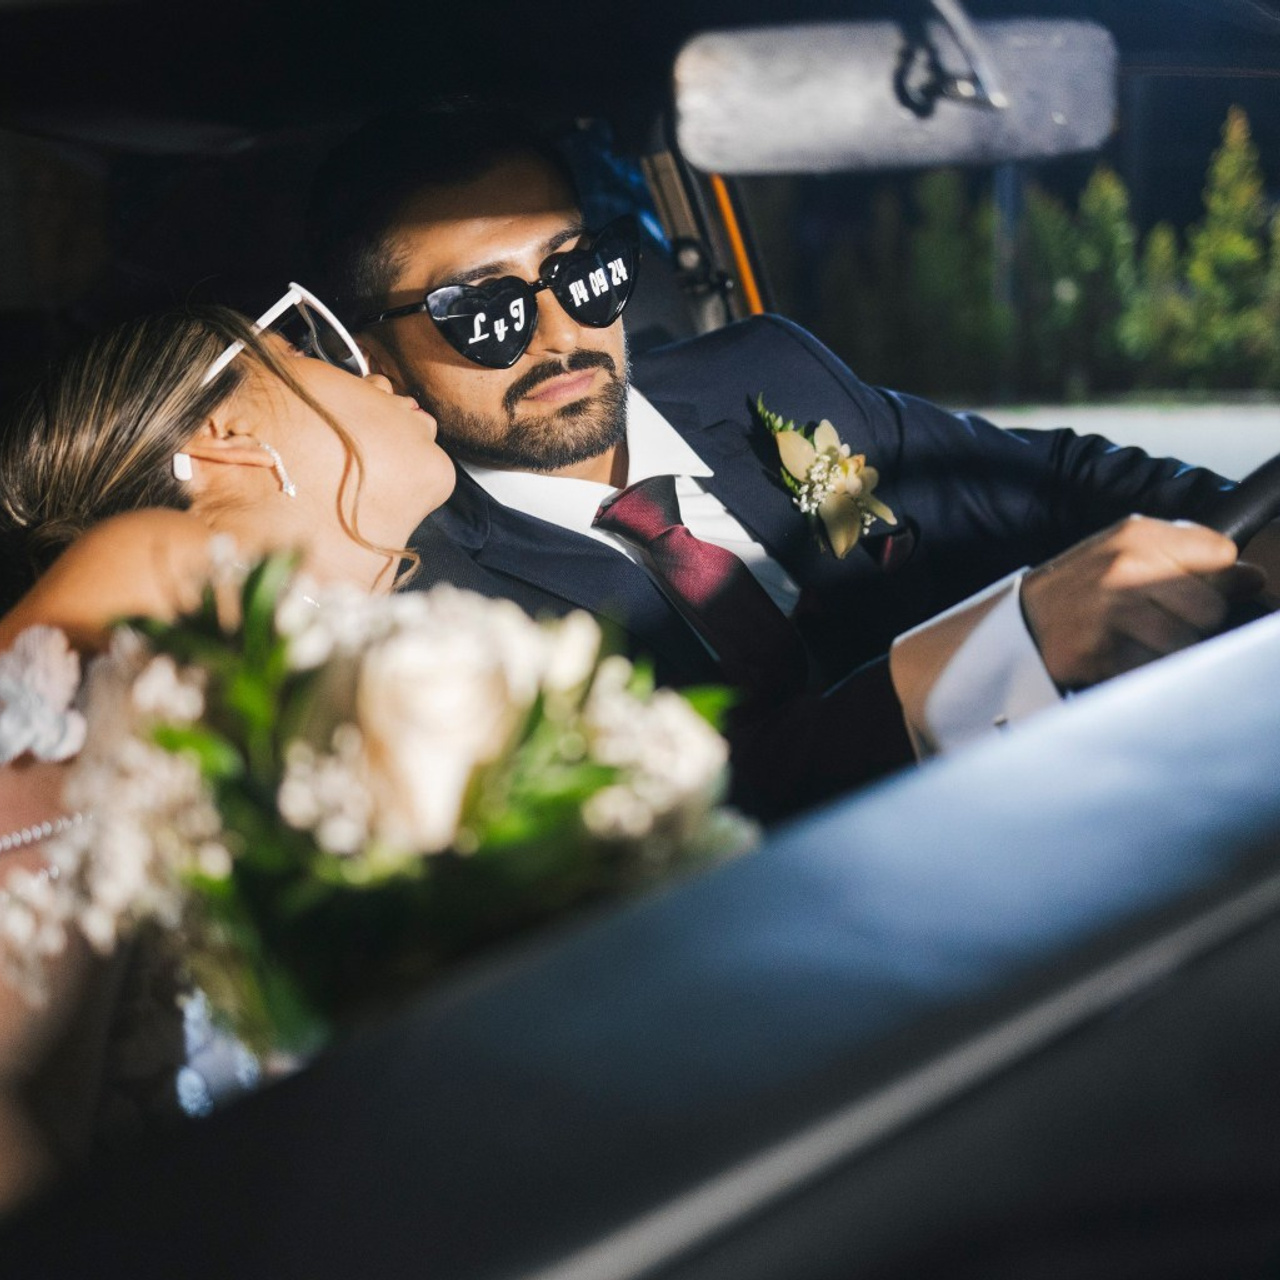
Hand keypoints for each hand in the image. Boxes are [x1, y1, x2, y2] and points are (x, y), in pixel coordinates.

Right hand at [1021, 514, 1265, 688]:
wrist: (1019, 624)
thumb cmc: (1081, 589)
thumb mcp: (1127, 553)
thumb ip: (1190, 556)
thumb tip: (1253, 578)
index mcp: (1136, 536)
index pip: (1220, 555)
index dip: (1214, 579)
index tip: (1188, 590)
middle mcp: (1124, 569)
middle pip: (1210, 607)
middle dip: (1192, 621)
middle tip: (1156, 621)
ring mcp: (1110, 612)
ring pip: (1187, 644)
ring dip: (1167, 651)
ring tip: (1136, 641)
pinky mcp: (1100, 652)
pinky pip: (1154, 669)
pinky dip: (1142, 670)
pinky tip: (1120, 656)